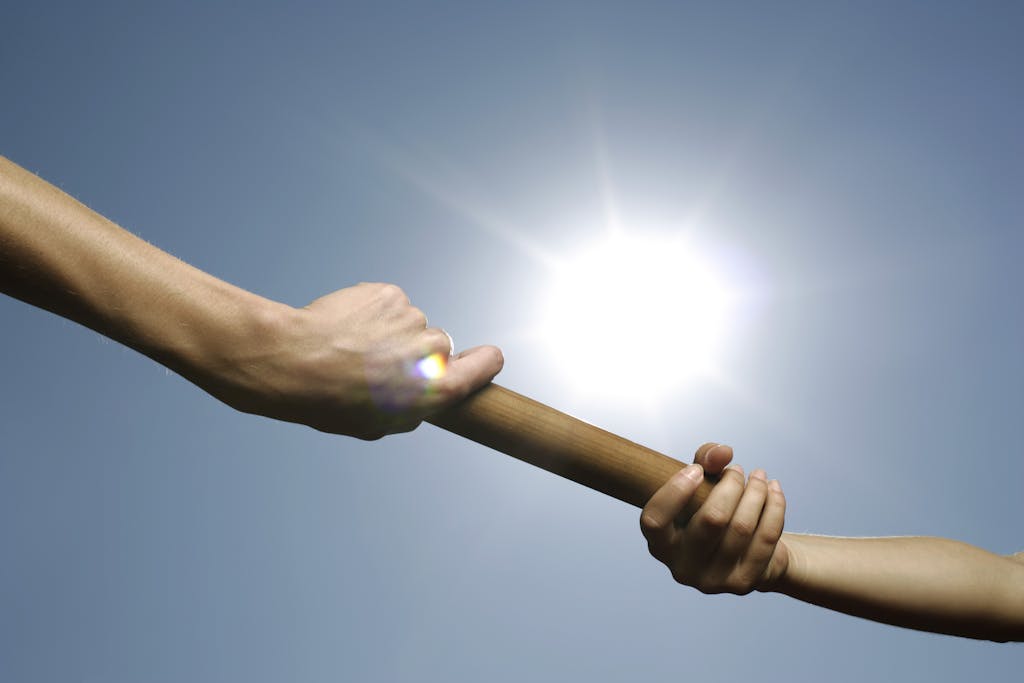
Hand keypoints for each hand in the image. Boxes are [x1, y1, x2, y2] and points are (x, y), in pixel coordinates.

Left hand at [208, 282, 503, 438]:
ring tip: (351, 348)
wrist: (293, 362)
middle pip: (439, 345)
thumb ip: (413, 407)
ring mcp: (411, 317)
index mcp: (439, 386)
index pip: (489, 362)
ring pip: (408, 323)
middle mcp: (433, 348)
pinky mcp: (388, 293)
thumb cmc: (332, 402)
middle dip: (416, 352)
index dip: (483, 361)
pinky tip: (344, 327)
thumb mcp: (379, 424)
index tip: (477, 362)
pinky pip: (387, 303)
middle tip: (377, 365)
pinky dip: (370, 312)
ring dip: (388, 331)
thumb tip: (421, 397)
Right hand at [640, 443, 788, 593]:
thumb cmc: (711, 510)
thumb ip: (704, 460)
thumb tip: (723, 452)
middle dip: (731, 484)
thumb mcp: (700, 484)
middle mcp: (682, 569)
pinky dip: (774, 507)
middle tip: (738, 470)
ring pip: (743, 526)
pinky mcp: (743, 584)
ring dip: (756, 492)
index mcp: (660, 545)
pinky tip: (774, 490)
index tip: (696, 470)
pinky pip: (766, 538)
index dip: (675, 491)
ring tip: (759, 476)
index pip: (655, 521)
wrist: (744, 552)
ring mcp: (713, 581)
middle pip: (712, 519)